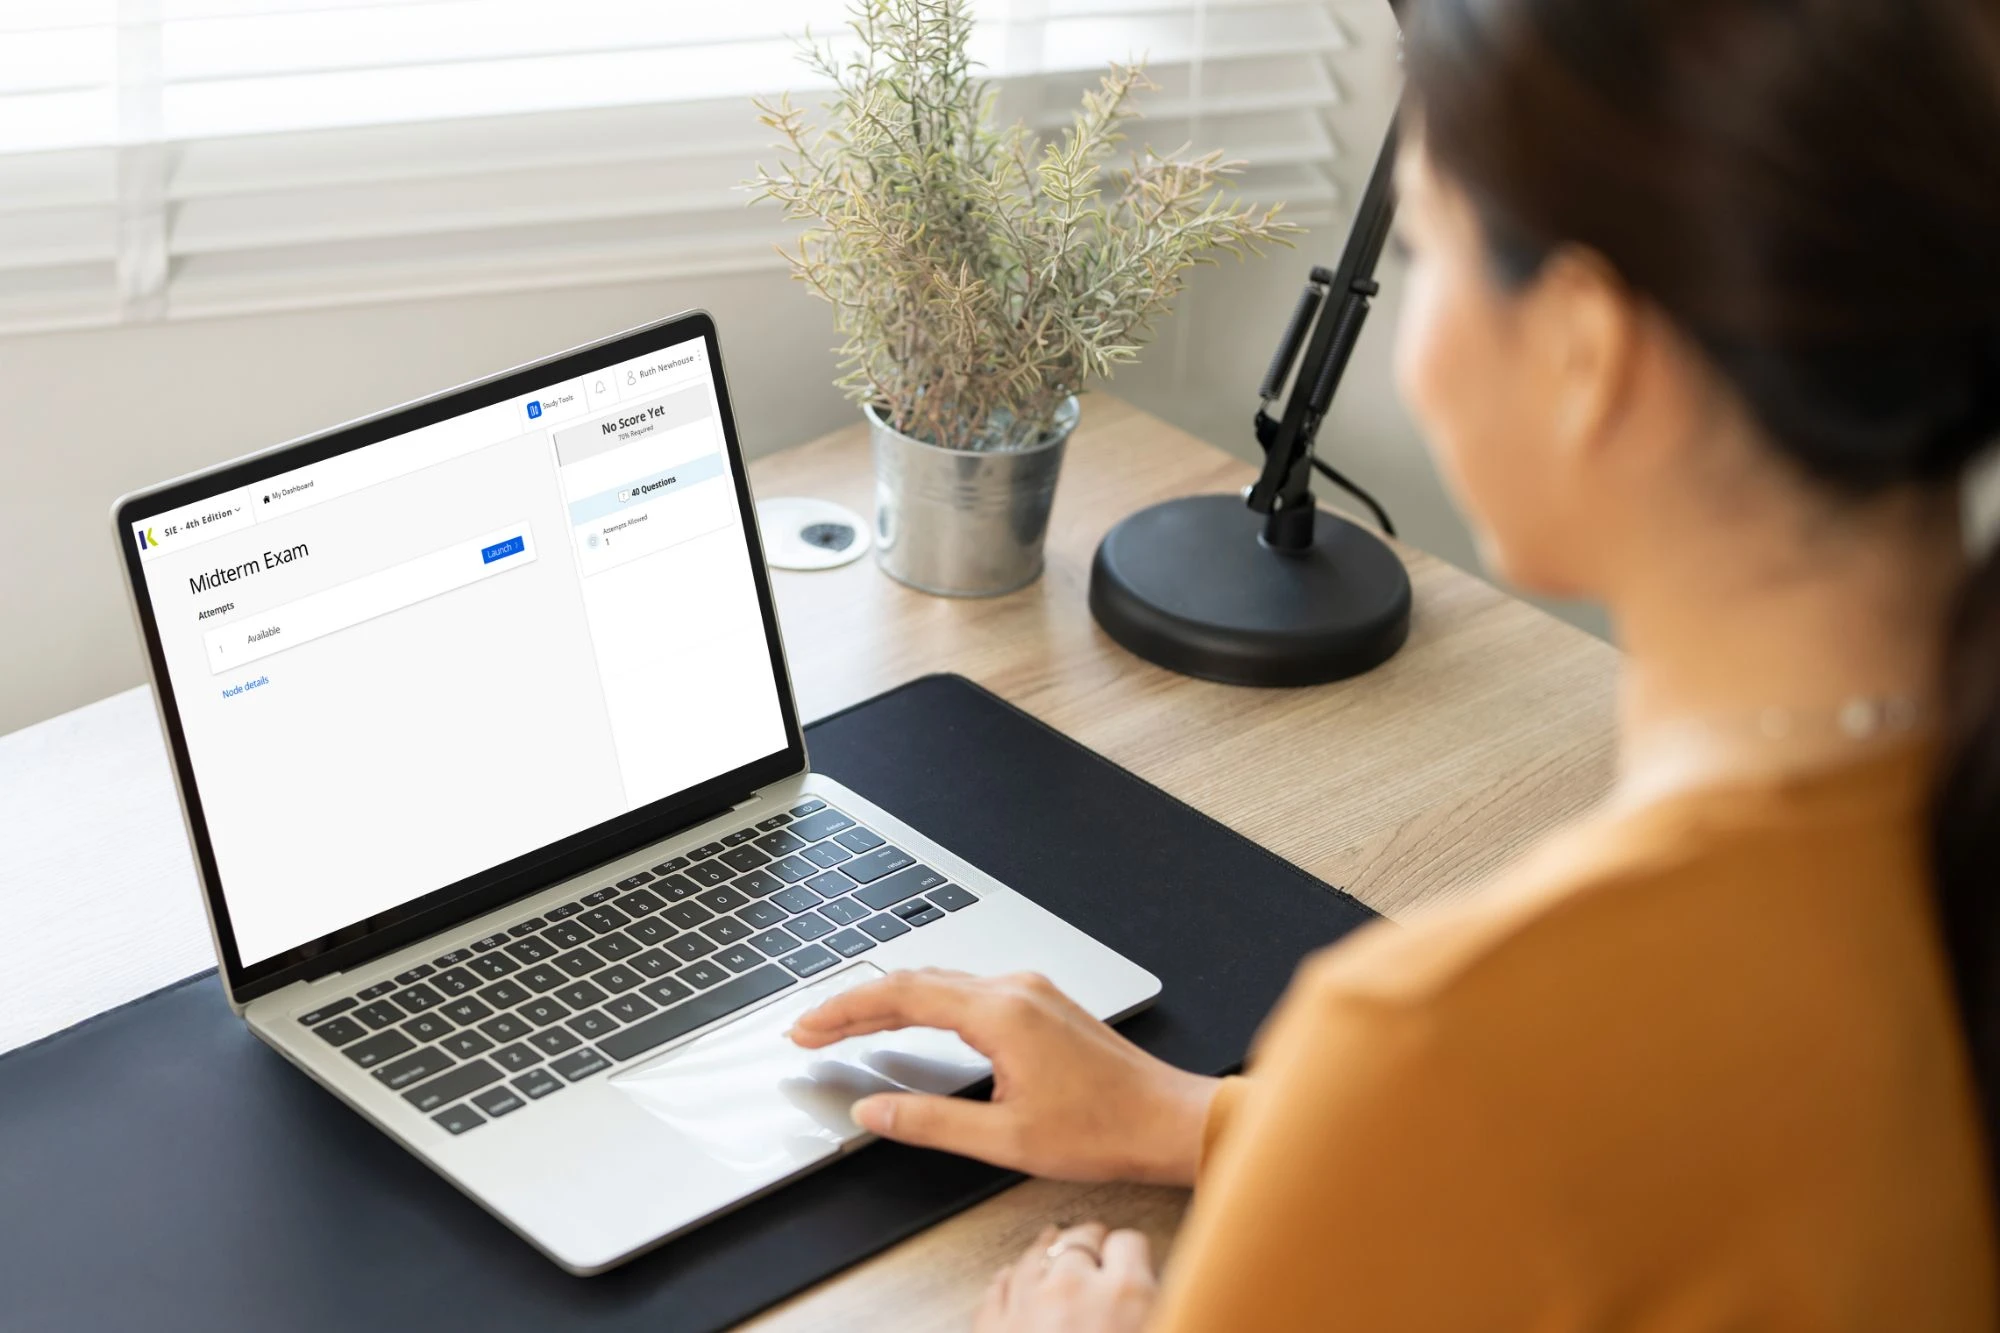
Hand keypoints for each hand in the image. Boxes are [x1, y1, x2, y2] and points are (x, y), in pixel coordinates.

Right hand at [788, 968, 1218, 1185]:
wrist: (1169, 1120)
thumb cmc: (1105, 1129)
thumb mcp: (1006, 1139)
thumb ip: (930, 1122)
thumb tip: (873, 1111)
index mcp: (1001, 1013)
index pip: (901, 995)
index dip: (844, 1010)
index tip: (806, 1027)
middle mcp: (1015, 989)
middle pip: (915, 981)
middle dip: (856, 1003)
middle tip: (811, 1029)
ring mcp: (1030, 992)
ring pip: (941, 982)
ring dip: (889, 1000)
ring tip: (846, 1026)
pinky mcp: (1041, 1004)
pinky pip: (967, 991)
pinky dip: (925, 1003)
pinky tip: (911, 1023)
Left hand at [974, 1223, 1156, 1332]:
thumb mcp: (1160, 1326)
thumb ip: (1153, 1306)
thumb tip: (1146, 1298)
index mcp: (1126, 1295)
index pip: (1129, 1242)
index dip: (1130, 1250)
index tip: (1130, 1257)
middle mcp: (1073, 1290)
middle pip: (1080, 1239)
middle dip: (1089, 1242)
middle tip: (1096, 1250)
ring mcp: (1028, 1307)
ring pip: (1034, 1255)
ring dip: (1046, 1250)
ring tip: (1051, 1242)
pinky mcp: (994, 1331)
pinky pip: (997, 1291)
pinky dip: (1007, 1282)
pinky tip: (1010, 1277)